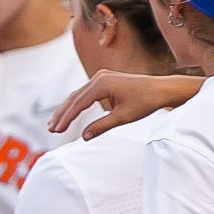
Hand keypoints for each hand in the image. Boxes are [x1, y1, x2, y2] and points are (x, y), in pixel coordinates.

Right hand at [47, 69, 203, 136]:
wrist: (161, 89)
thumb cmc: (145, 102)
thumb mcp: (122, 117)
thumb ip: (101, 126)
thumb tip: (84, 137)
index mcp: (102, 83)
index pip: (78, 103)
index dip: (66, 118)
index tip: (57, 131)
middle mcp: (99, 77)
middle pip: (74, 97)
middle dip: (62, 114)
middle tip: (51, 129)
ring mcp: (101, 77)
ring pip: (77, 95)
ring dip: (66, 110)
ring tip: (55, 124)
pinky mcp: (104, 80)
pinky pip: (85, 93)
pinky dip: (76, 104)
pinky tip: (69, 114)